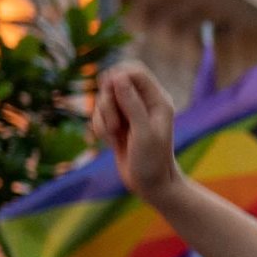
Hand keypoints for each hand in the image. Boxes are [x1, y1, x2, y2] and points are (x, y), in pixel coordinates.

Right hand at [92, 62, 179, 203]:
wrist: (151, 185)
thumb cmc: (152, 161)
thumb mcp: (143, 132)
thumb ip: (132, 104)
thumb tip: (118, 77)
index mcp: (158, 100)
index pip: (135, 71)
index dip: (118, 77)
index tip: (109, 91)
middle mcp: (144, 103)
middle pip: (114, 83)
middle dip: (107, 101)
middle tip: (115, 123)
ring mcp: (130, 113)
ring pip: (104, 100)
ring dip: (103, 117)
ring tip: (114, 136)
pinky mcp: (118, 124)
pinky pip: (99, 116)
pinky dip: (100, 128)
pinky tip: (111, 142)